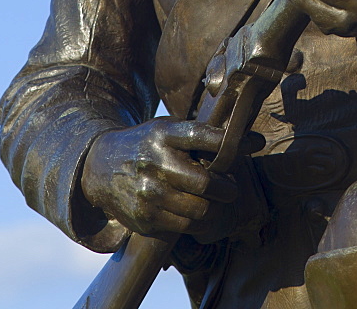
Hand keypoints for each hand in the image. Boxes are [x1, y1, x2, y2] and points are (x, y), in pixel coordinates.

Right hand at [81, 117, 238, 239]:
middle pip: (205, 182)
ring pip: (198, 211)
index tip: (255, 144)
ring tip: (216, 203)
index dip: (231, 142)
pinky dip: (196, 222)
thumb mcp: (166, 129)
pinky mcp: (144, 219)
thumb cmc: (146, 144)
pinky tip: (195, 213)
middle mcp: (154, 163)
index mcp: (162, 134)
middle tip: (231, 188)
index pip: (202, 137)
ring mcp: (147, 193)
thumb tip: (252, 141)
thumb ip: (200, 135)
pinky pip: (183, 227)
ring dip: (214, 209)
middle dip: (226, 188)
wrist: (100, 166)